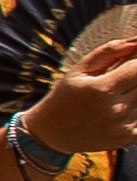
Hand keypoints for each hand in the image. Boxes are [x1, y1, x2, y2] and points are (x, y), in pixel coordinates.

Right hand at [24, 36, 136, 161]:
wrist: (51, 134)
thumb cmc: (65, 96)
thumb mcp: (79, 70)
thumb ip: (108, 52)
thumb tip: (135, 42)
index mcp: (102, 89)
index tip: (132, 61)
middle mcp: (115, 109)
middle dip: (134, 78)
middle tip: (119, 81)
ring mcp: (123, 126)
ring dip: (136, 94)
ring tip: (118, 94)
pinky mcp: (127, 138)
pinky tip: (122, 108)